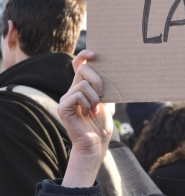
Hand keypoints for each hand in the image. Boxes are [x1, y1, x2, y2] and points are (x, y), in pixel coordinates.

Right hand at [58, 50, 112, 186]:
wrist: (96, 142)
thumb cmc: (102, 124)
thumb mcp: (107, 101)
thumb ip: (105, 87)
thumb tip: (112, 73)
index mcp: (82, 87)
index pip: (78, 65)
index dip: (84, 55)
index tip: (94, 53)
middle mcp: (71, 90)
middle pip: (83, 70)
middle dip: (98, 80)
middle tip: (103, 96)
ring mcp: (66, 98)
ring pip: (82, 84)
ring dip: (95, 97)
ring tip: (95, 109)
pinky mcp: (62, 107)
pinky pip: (77, 95)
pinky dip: (87, 103)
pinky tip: (89, 113)